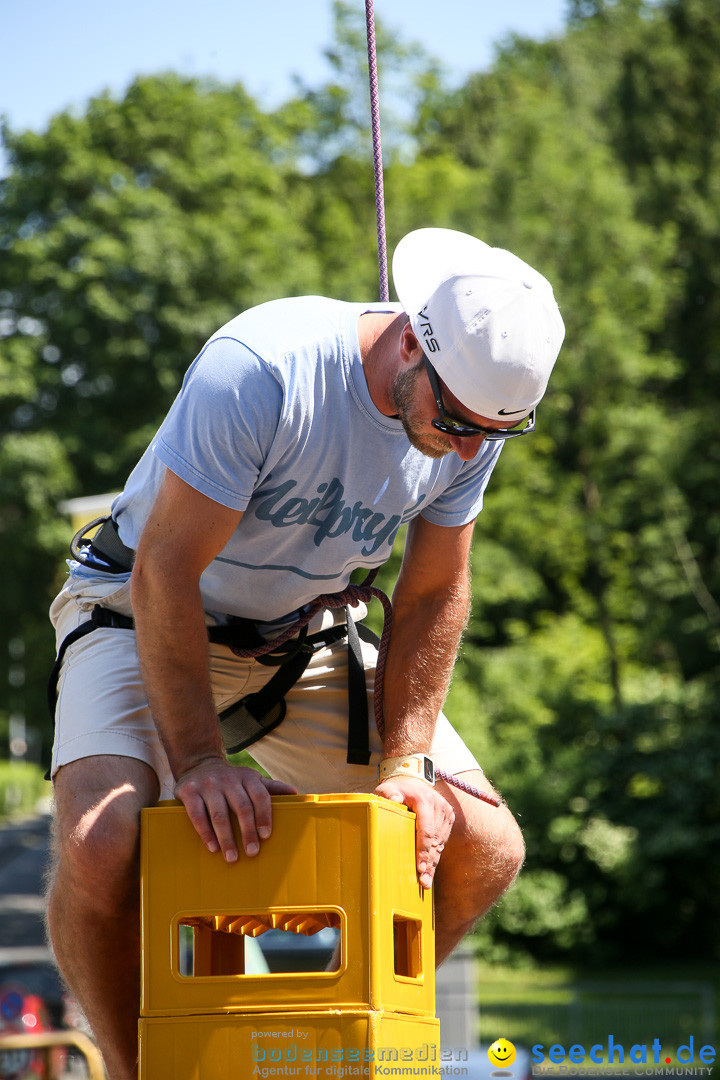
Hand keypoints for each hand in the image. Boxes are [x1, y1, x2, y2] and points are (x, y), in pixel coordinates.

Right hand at [174, 757, 296, 862]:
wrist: (198, 765)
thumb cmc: (231, 780)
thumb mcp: (250, 779)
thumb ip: (270, 787)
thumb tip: (295, 793)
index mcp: (247, 777)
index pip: (260, 796)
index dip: (264, 815)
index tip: (266, 835)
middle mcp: (228, 779)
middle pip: (241, 807)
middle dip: (247, 832)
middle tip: (252, 852)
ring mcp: (208, 785)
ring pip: (220, 814)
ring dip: (227, 838)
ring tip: (232, 857)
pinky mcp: (189, 792)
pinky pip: (198, 815)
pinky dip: (206, 833)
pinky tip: (213, 847)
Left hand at [374, 776, 454, 888]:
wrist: (414, 783)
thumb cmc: (397, 789)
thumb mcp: (388, 789)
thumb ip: (388, 795)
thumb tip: (393, 801)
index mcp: (425, 800)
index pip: (426, 830)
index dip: (423, 851)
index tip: (420, 868)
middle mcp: (439, 806)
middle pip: (434, 841)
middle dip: (428, 863)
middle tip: (423, 883)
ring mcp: (446, 812)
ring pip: (439, 843)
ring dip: (433, 863)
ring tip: (426, 881)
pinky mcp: (448, 819)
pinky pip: (442, 841)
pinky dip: (435, 855)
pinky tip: (430, 869)